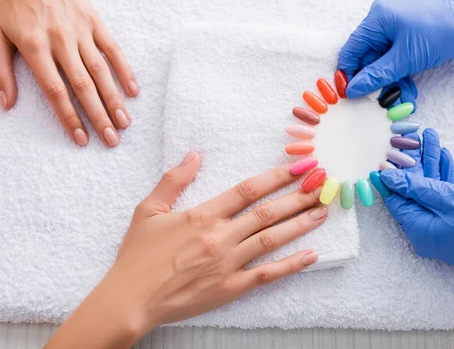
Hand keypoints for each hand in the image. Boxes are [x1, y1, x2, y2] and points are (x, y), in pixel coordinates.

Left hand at [0, 0, 137, 146]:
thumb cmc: (12, 5)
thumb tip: (6, 104)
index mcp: (34, 48)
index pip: (55, 90)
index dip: (69, 117)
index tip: (81, 139)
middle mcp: (60, 42)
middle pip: (83, 86)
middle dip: (98, 116)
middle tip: (111, 140)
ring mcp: (81, 32)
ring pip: (100, 71)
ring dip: (114, 98)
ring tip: (125, 122)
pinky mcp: (95, 22)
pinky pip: (113, 49)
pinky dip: (124, 70)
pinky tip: (133, 90)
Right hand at [46, 152, 325, 347]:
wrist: (130, 299)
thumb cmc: (137, 255)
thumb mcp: (148, 210)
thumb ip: (173, 180)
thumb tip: (194, 154)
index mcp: (202, 215)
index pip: (247, 190)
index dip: (275, 176)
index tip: (297, 166)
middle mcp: (220, 237)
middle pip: (267, 212)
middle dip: (297, 196)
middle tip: (322, 185)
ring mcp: (228, 263)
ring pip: (271, 239)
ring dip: (299, 224)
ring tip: (322, 212)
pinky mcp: (230, 287)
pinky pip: (266, 274)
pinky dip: (291, 265)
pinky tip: (311, 255)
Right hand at [338, 0, 453, 98]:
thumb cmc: (439, 34)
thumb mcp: (405, 59)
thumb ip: (376, 76)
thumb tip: (351, 90)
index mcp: (376, 19)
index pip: (351, 50)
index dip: (347, 74)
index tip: (348, 95)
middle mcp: (381, 21)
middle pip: (366, 58)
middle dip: (373, 81)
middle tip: (378, 102)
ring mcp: (393, 28)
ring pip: (381, 62)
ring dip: (389, 82)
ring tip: (400, 100)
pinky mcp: (405, 37)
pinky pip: (393, 59)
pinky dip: (399, 75)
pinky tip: (407, 91)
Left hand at [380, 129, 453, 307]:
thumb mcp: (448, 200)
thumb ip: (416, 188)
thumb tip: (388, 178)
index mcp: (417, 228)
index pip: (395, 199)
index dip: (389, 177)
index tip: (381, 157)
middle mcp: (424, 227)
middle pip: (412, 190)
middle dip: (413, 162)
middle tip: (409, 138)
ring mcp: (439, 223)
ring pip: (429, 187)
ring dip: (430, 163)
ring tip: (429, 135)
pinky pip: (442, 194)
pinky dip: (443, 175)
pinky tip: (442, 153)